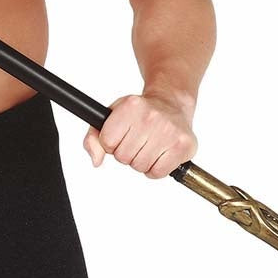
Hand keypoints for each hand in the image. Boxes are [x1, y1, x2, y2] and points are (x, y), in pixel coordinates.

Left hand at [83, 91, 197, 178]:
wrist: (171, 104)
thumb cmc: (139, 113)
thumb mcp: (111, 116)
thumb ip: (94, 138)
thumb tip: (96, 160)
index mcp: (130, 106)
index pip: (106, 142)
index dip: (111, 144)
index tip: (121, 137)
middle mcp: (150, 116)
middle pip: (123, 157)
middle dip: (126, 154)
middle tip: (137, 142)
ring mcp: (169, 131)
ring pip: (140, 166)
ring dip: (141, 162)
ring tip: (148, 147)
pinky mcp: (184, 145)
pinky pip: (158, 173)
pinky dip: (155, 170)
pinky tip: (159, 155)